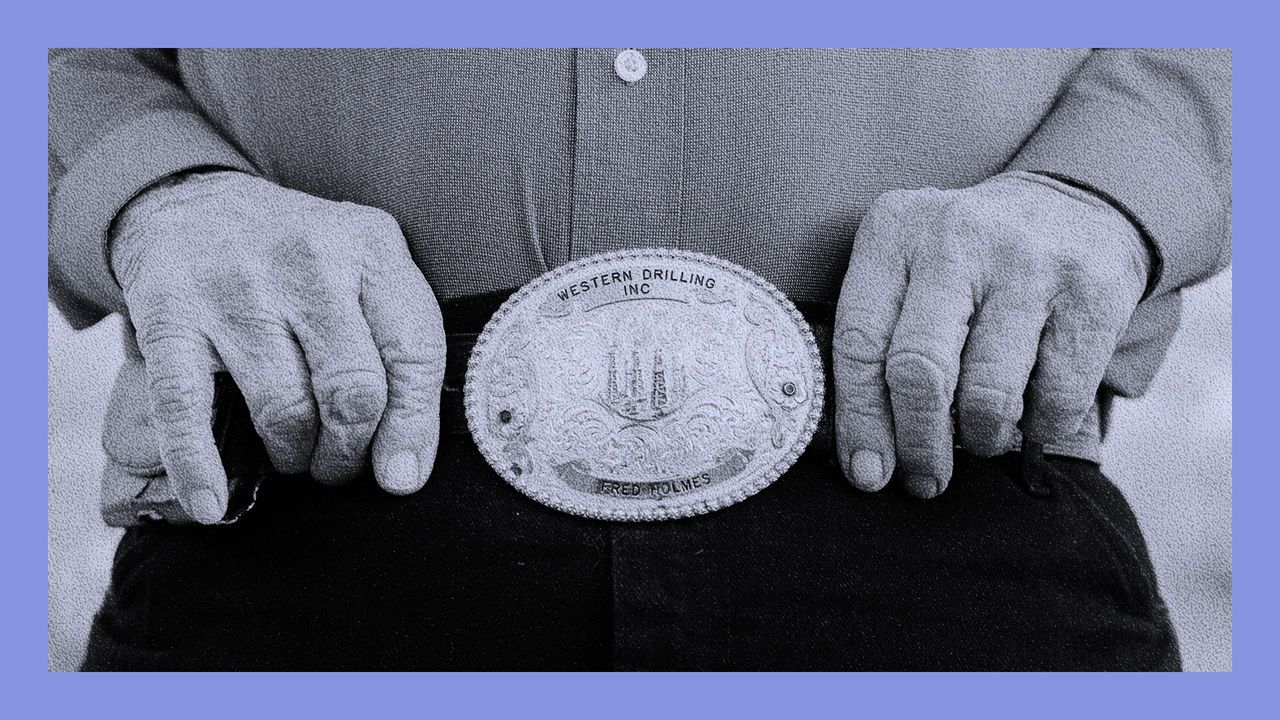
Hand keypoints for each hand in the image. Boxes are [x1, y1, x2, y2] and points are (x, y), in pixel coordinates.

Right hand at [112, 170, 445, 522]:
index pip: (414, 352)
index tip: (402, 476)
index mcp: (371, 249)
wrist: (194, 201)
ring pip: (282, 408)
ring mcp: (235, 287)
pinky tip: (211, 505)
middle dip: (350, 451)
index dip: (413, 428)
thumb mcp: (369, 267)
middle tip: (339, 465)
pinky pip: (186, 407)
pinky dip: (198, 466)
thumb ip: (401, 344)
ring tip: (293, 456)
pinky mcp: (169, 313)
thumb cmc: (303, 259)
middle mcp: (308, 262)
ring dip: (293, 456)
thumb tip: (405, 468)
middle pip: (352, 391)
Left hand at [833, 171, 1149, 498]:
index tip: (867, 473)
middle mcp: (956, 239)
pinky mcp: (1091, 292)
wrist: (1073, 203)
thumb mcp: (906, 269)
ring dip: (980, 439)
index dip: (860, 421)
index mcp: (893, 232)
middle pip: (919, 371)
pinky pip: (1056, 396)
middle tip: (923, 478)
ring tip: (979, 441)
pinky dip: (1039, 429)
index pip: (859, 342)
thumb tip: (862, 452)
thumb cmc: (966, 262)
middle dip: (918, 443)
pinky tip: (1030, 418)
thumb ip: (876, 339)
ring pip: (989, 391)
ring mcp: (1028, 263)